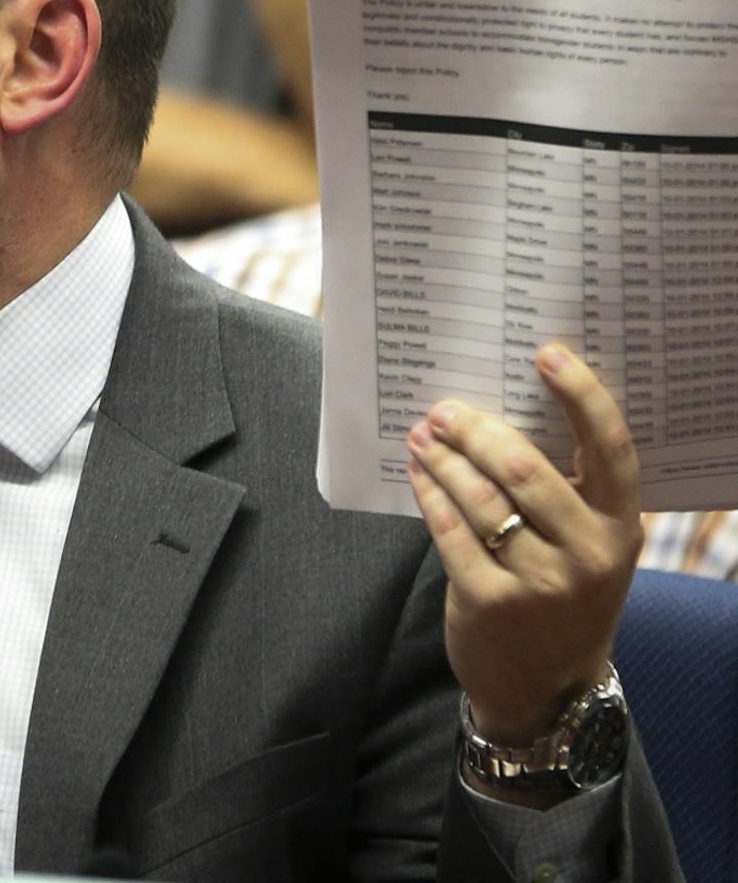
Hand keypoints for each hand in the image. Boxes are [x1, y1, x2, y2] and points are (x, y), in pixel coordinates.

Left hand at [406, 343, 642, 746]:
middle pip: (525, 468)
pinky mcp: (490, 601)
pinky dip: (429, 494)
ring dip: (443, 458)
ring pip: (480, 498)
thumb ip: (566, 489)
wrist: (547, 684)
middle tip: (444, 408)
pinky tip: (417, 472)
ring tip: (422, 434)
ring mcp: (540, 582)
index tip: (548, 353)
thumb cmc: (564, 592)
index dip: (582, 395)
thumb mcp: (586, 544)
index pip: (611, 449)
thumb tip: (502, 409)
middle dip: (476, 430)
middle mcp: (588, 554)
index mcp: (620, 527)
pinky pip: (450, 531)